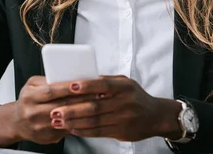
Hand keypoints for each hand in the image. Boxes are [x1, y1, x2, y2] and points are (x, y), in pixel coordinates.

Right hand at [10, 76, 98, 144]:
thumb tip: (66, 76)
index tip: (80, 84)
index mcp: (29, 97)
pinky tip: (89, 116)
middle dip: (80, 99)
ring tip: (96, 103)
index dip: (66, 88)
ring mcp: (41, 127)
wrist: (18, 122)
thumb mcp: (31, 85)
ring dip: (83, 111)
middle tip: (96, 92)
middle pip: (61, 106)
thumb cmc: (28, 100)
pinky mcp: (49, 137)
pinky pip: (67, 129)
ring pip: (66, 119)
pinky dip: (79, 122)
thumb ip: (47, 80)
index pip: (50, 91)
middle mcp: (33, 113)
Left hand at [49, 75, 182, 140]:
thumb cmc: (137, 97)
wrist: (156, 116)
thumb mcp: (126, 83)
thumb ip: (107, 81)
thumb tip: (84, 79)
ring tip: (58, 121)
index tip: (70, 86)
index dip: (86, 86)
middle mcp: (124, 103)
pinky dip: (83, 130)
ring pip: (94, 121)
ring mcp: (123, 119)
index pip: (103, 84)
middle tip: (55, 110)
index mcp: (125, 87)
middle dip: (72, 109)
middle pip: (94, 106)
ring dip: (73, 122)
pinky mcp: (121, 132)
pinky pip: (98, 132)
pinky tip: (72, 128)